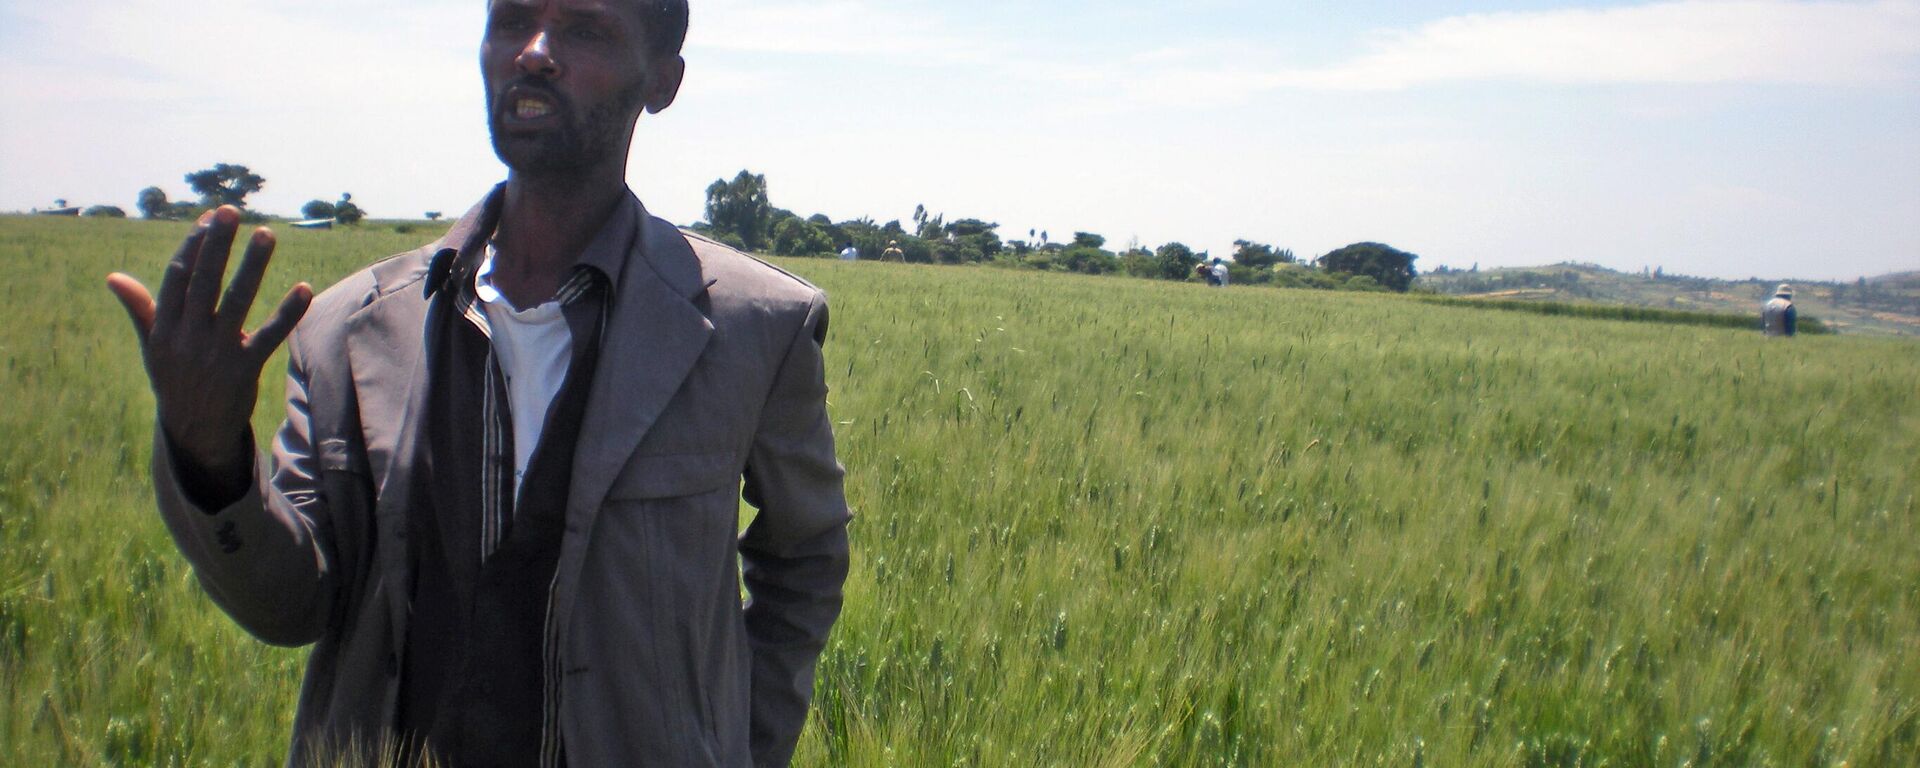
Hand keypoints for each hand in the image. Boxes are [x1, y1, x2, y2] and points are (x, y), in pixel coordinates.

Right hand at [107, 206, 312, 487]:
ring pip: (236, 300)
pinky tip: (304, 288)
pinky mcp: (244, 369)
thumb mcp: (152, 346)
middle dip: (217, 244)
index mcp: (164, 327)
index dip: (194, 245)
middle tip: (232, 211)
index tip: (210, 218)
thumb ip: (141, 309)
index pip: (178, 277)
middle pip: (203, 281)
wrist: (193, 432)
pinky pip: (269, 335)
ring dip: (252, 265)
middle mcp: (187, 336)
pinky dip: (287, 312)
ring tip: (266, 234)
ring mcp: (216, 352)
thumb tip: (114, 277)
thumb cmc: (174, 379)